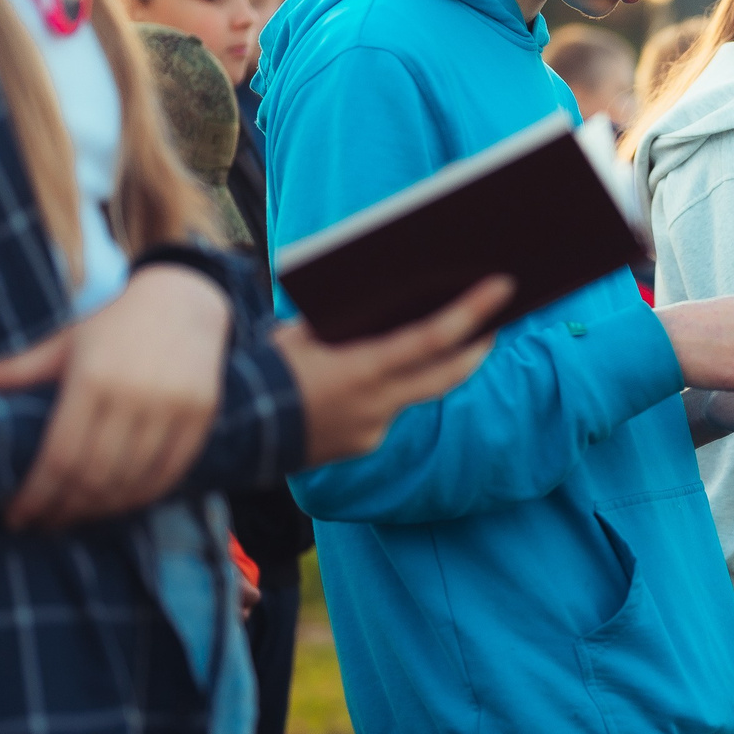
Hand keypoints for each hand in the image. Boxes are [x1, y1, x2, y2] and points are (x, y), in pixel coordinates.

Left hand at [0, 265, 234, 530]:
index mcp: (92, 378)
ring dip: (101, 509)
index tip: (18, 517)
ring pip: (132, 482)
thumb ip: (11, 369)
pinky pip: (170, 474)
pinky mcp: (201, 415)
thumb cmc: (112, 325)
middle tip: (44, 524)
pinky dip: (142, 497)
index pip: (60, 457)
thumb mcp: (61, 343)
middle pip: (94, 477)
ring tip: (76, 517)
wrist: (183, 298)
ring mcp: (173, 407)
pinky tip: (119, 504)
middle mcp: (135, 395)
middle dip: (64, 509)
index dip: (37, 496)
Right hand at [274, 276, 513, 466]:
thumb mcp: (301, 334)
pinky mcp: (363, 445)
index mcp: (362, 369)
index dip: (472, 313)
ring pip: (417, 392)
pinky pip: (388, 411)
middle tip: (500, 318)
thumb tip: (384, 308)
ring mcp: (373, 430)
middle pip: (446, 374)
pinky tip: (386, 370)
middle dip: (477, 345)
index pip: (432, 339)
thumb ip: (345, 324)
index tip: (502, 288)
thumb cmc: (264, 371)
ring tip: (453, 338)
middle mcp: (376, 405)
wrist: (231, 433)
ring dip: (433, 367)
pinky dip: (390, 389)